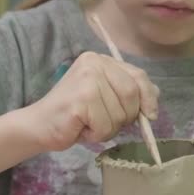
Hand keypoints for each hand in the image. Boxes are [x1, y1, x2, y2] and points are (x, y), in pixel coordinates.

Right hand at [27, 52, 159, 150]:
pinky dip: (97, 134)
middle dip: (126, 116)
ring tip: (90, 124)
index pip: (138, 75)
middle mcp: (94, 64)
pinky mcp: (81, 100)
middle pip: (132, 94)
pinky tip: (81, 128)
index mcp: (101, 60)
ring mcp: (87, 80)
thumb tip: (154, 97)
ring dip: (109, 128)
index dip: (148, 98)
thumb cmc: (75, 114)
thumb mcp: (106, 98)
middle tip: (106, 122)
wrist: (39, 125)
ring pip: (121, 113)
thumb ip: (127, 92)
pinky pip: (106, 126)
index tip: (150, 115)